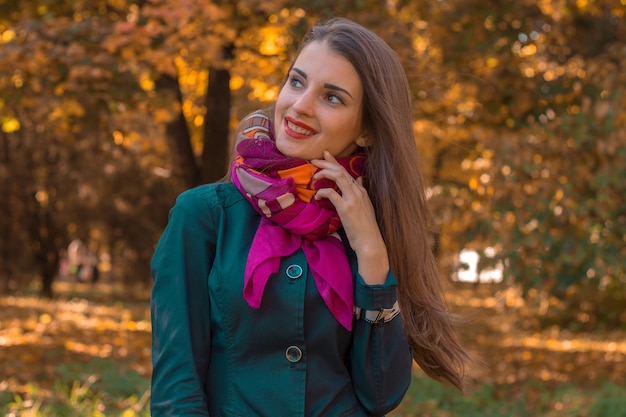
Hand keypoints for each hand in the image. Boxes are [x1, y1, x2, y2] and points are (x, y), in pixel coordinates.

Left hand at [311, 151, 388, 284]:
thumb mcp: (366, 207)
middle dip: (326, 163)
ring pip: (337, 176)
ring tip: (314, 176)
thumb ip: (361, 191)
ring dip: (324, 173)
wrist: (370, 243)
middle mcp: (358, 192)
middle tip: (314, 160)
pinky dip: (322, 192)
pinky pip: (331, 193)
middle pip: (340, 170)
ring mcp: (353, 199)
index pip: (346, 172)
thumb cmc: (366, 228)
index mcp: (362, 191)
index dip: (334, 162)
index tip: (325, 155)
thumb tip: (359, 179)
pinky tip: (317, 197)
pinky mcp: (346, 208)